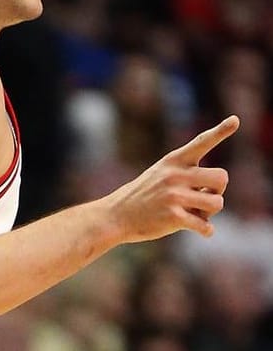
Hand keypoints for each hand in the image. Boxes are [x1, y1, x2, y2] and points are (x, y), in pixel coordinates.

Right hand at [104, 115, 237, 242]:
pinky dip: (205, 230)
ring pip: (217, 203)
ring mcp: (173, 195)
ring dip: (210, 212)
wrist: (115, 216)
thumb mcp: (160, 175)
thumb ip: (188, 176)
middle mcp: (174, 175)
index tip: (235, 120)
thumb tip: (216, 195)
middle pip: (222, 178)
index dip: (221, 131)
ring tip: (193, 213)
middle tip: (201, 197)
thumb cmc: (143, 196)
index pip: (201, 142)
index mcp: (173, 161)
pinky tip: (198, 230)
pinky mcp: (173, 217)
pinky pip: (205, 226)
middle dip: (217, 190)